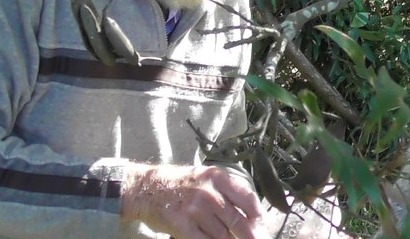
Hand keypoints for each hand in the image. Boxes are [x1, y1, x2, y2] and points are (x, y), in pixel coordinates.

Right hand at [121, 164, 268, 238]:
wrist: (146, 189)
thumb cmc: (179, 183)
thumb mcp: (204, 176)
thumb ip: (225, 189)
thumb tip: (248, 210)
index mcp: (216, 177)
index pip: (247, 198)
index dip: (258, 214)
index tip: (262, 224)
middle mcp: (208, 193)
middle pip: (238, 221)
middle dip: (250, 235)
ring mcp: (196, 210)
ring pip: (223, 235)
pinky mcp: (183, 226)